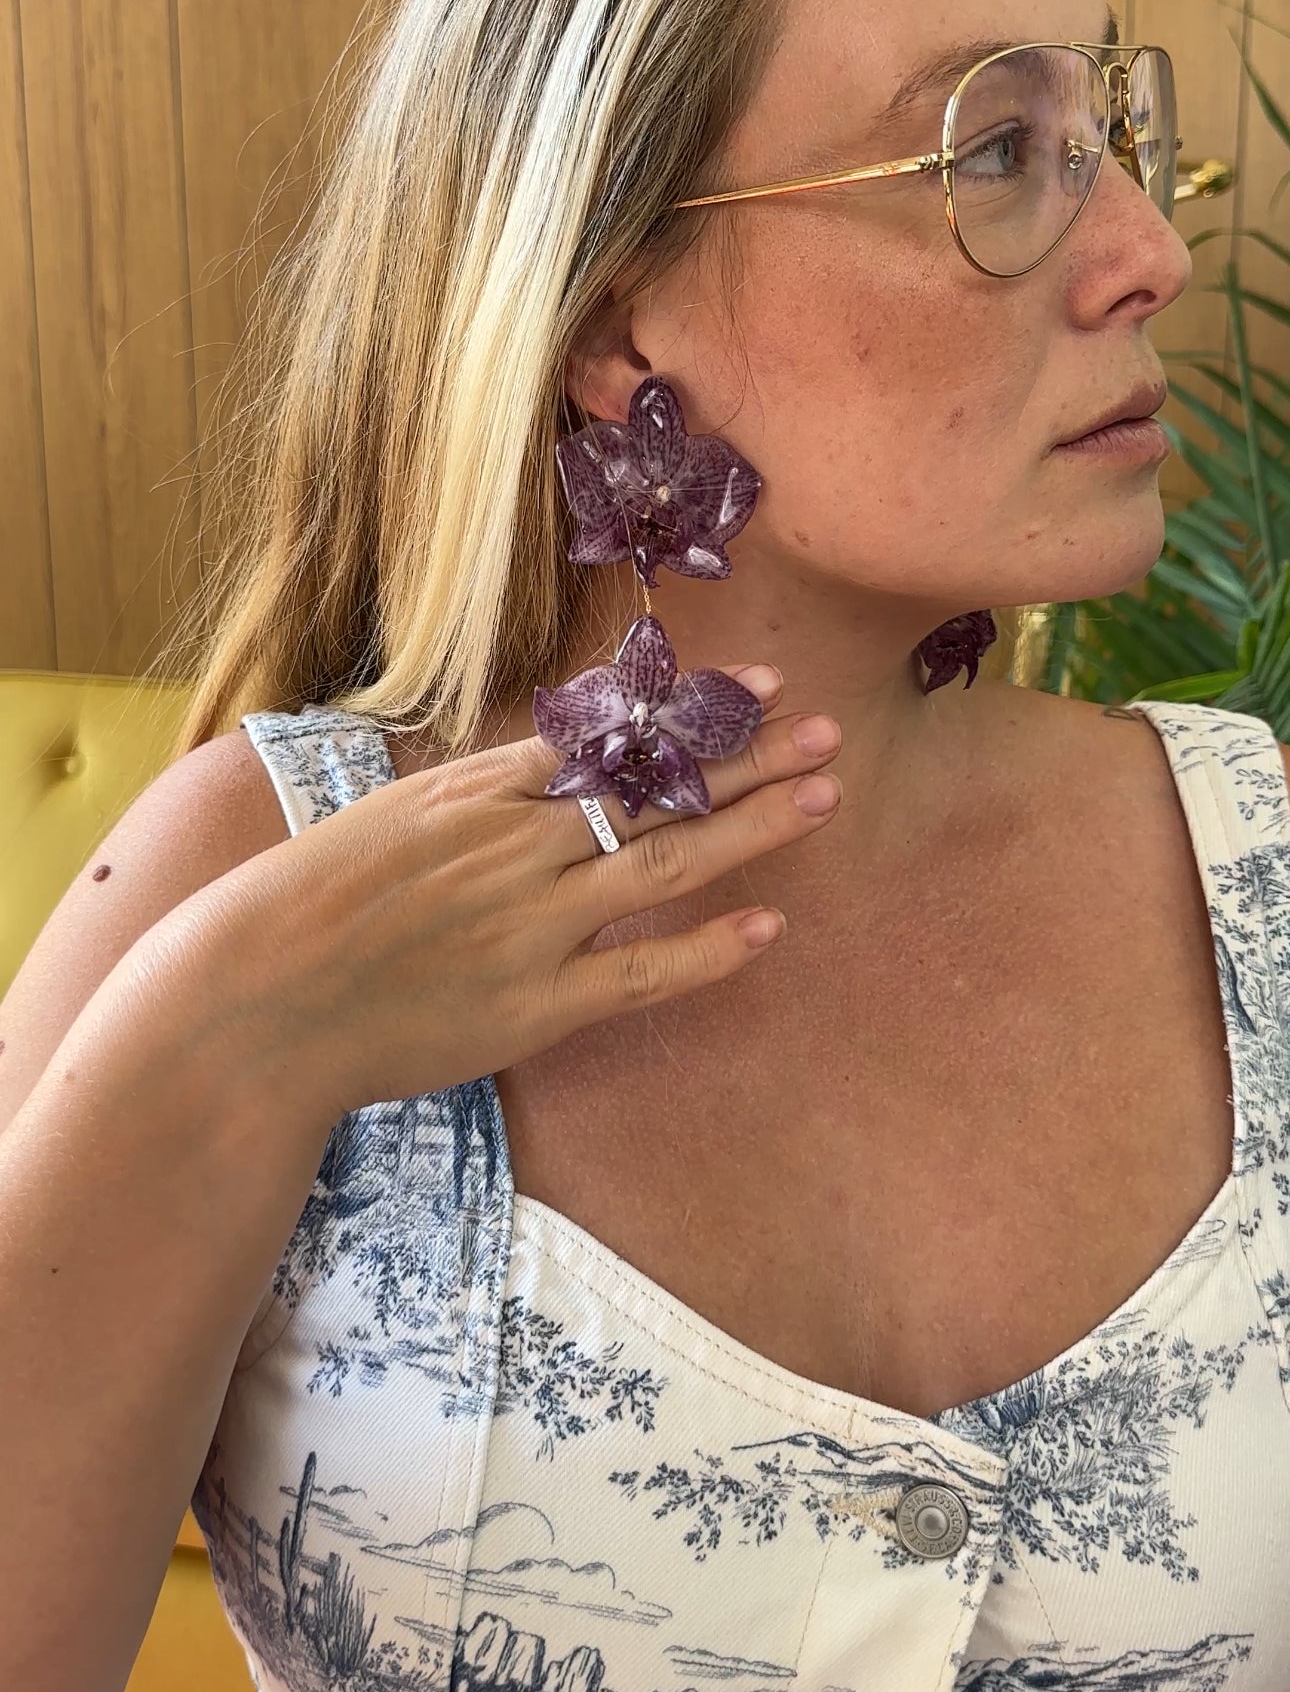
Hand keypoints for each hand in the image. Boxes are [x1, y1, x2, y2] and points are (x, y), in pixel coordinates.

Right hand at [207, 668, 841, 1115]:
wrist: (256, 1000)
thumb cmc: (313, 902)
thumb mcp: (393, 815)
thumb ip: (479, 787)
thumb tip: (553, 756)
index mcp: (481, 793)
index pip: (614, 737)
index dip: (697, 710)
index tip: (764, 682)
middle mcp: (517, 848)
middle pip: (658, 790)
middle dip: (751, 754)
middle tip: (828, 726)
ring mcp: (532, 928)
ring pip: (666, 866)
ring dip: (753, 827)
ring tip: (825, 794)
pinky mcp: (534, 1009)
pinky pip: (641, 975)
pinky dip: (707, 951)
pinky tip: (769, 927)